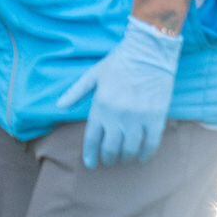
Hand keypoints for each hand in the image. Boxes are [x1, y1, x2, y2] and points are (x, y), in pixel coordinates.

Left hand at [56, 17, 181, 167]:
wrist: (148, 53)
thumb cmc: (118, 62)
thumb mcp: (93, 75)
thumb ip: (76, 93)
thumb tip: (59, 106)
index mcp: (100, 105)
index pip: (92, 138)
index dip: (90, 154)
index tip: (90, 164)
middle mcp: (118, 115)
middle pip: (111, 148)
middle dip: (108, 159)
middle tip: (107, 162)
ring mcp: (138, 118)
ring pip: (130, 149)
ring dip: (125, 158)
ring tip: (123, 160)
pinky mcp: (156, 118)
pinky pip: (151, 144)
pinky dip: (145, 154)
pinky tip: (141, 158)